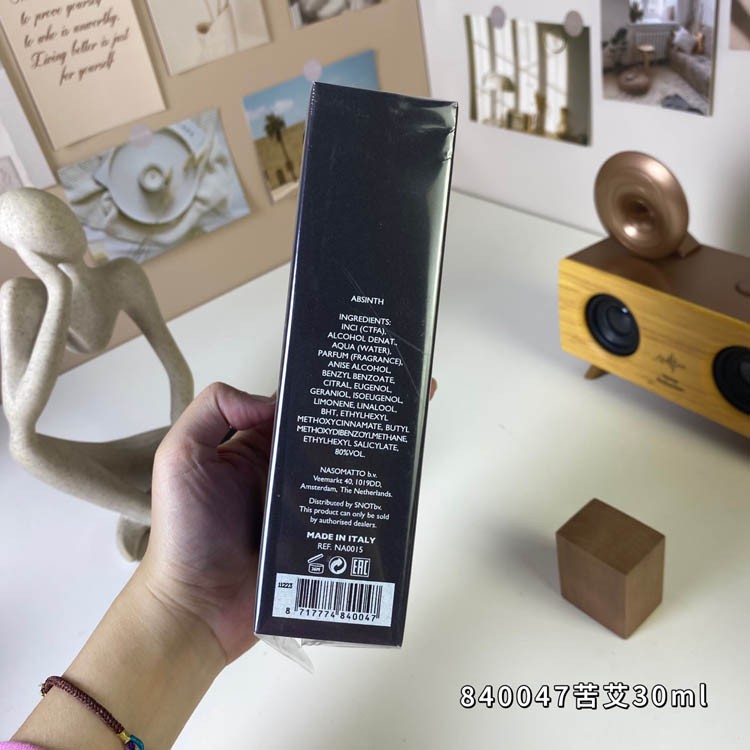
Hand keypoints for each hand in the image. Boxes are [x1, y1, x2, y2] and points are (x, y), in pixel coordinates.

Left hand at [139, 377, 437, 663]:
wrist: (197, 608)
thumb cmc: (185, 530)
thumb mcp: (180, 457)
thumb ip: (212, 411)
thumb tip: (270, 400)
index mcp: (251, 447)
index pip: (291, 410)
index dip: (317, 392)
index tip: (350, 376)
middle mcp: (281, 472)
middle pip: (324, 439)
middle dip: (356, 422)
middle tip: (395, 405)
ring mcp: (302, 508)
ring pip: (343, 475)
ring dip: (371, 460)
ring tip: (403, 439)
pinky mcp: (318, 540)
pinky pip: (347, 515)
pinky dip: (370, 502)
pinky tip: (395, 488)